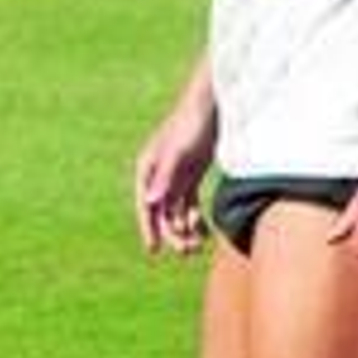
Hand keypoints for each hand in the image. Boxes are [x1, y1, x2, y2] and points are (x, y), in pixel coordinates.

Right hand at [134, 100, 215, 256]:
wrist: (212, 106)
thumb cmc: (192, 125)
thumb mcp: (179, 153)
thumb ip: (165, 177)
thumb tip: (151, 204)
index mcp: (148, 168)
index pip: (145, 205)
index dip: (148, 228)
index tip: (154, 250)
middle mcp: (158, 175)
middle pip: (162, 212)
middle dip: (172, 233)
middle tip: (188, 251)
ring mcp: (175, 176)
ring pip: (176, 211)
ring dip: (185, 229)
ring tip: (200, 245)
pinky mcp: (190, 176)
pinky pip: (190, 204)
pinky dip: (196, 218)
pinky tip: (206, 230)